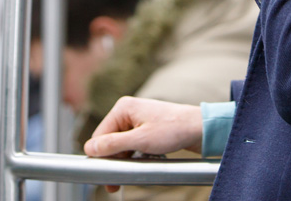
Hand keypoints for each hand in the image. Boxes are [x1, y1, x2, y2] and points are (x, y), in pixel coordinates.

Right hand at [84, 97, 202, 191]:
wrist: (201, 128)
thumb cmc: (174, 129)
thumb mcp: (141, 141)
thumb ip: (113, 144)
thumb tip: (90, 148)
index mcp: (123, 108)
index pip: (100, 135)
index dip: (100, 155)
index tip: (102, 173)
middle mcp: (127, 111)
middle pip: (109, 141)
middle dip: (112, 161)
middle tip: (113, 183)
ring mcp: (137, 120)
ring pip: (120, 145)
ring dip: (123, 160)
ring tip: (128, 174)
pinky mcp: (145, 128)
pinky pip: (131, 145)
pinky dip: (133, 156)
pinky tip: (139, 164)